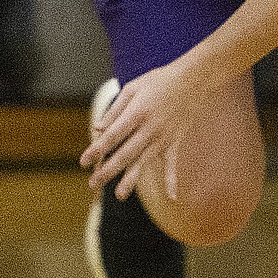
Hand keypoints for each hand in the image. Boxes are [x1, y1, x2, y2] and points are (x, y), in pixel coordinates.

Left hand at [79, 62, 198, 201]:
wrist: (194, 80)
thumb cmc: (159, 81)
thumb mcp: (133, 87)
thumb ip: (115, 109)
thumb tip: (98, 129)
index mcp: (137, 113)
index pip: (112, 136)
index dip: (97, 149)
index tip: (83, 162)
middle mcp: (150, 129)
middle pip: (125, 153)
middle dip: (108, 170)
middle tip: (93, 184)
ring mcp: (163, 138)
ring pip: (144, 162)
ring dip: (131, 179)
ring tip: (119, 195)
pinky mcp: (174, 142)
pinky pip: (172, 164)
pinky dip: (172, 180)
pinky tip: (172, 197)